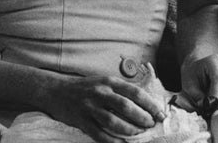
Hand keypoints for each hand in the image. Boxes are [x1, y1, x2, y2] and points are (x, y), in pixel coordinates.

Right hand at [43, 74, 166, 142]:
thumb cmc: (86, 87)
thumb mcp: (105, 82)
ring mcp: (90, 108)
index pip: (135, 92)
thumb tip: (145, 102)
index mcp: (110, 82)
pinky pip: (99, 134)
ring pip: (113, 122)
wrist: (57, 91)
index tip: (160, 113)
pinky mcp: (82, 121)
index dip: (150, 104)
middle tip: (151, 125)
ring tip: (139, 133)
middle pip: (126, 107)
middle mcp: (101, 93)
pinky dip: (113, 141)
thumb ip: (121, 90)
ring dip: (129, 130)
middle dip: (142, 117)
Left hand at [180, 54, 217, 109]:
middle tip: (208, 108)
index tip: (208, 107)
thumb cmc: (194, 77)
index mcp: (215, 61)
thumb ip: (198, 97)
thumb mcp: (189, 85)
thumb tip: (208, 107)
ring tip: (214, 101)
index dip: (215, 97)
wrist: (201, 69)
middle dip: (217, 104)